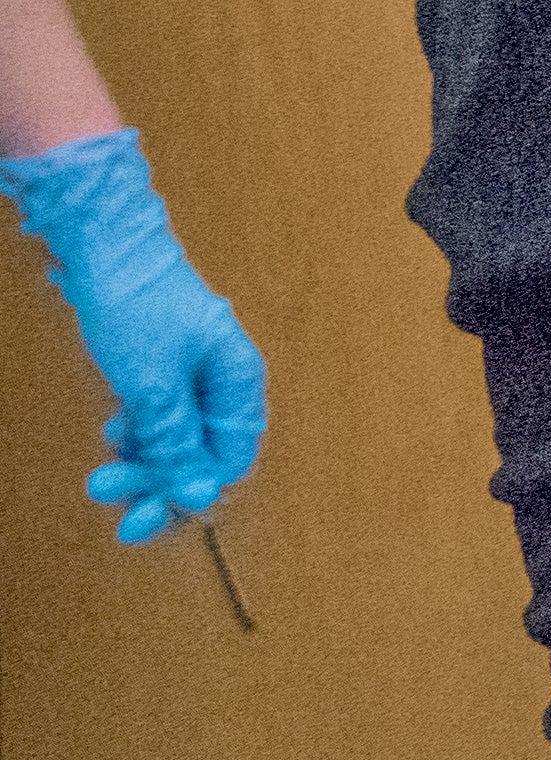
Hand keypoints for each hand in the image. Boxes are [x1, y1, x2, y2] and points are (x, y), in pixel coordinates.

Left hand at [3, 131, 267, 538]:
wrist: (108, 246)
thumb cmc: (138, 307)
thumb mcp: (152, 386)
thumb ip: (176, 442)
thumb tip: (198, 493)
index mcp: (239, 381)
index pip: (233, 458)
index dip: (197, 492)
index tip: (154, 513)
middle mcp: (223, 382)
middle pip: (204, 455)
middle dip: (161, 485)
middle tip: (118, 508)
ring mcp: (194, 374)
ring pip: (177, 439)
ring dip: (142, 464)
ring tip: (103, 475)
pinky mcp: (165, 367)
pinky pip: (160, 418)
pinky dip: (137, 435)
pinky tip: (115, 436)